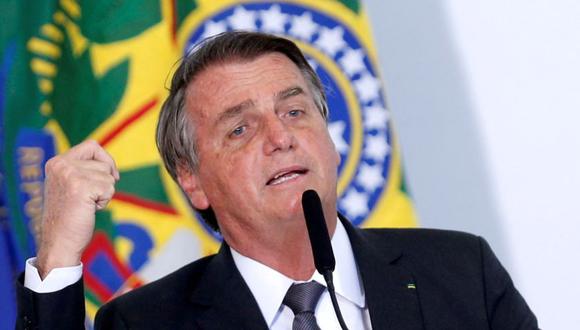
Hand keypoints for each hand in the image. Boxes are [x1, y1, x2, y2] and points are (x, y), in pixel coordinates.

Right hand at [36, 140, 118, 277]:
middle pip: (103, 163)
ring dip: (104, 193)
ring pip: (108, 177)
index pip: (92, 145)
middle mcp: (61, 165)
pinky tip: (89, 210)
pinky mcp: (81, 187)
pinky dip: (105, 201)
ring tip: (86, 205)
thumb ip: (82, 170)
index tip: (110, 175)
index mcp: (56, 162)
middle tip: (89, 198)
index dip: (106, 160)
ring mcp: (70, 174)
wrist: (59, 241)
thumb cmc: (68, 217)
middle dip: (105, 181)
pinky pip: (109, 188)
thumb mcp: (69, 186)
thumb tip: (108, 163)